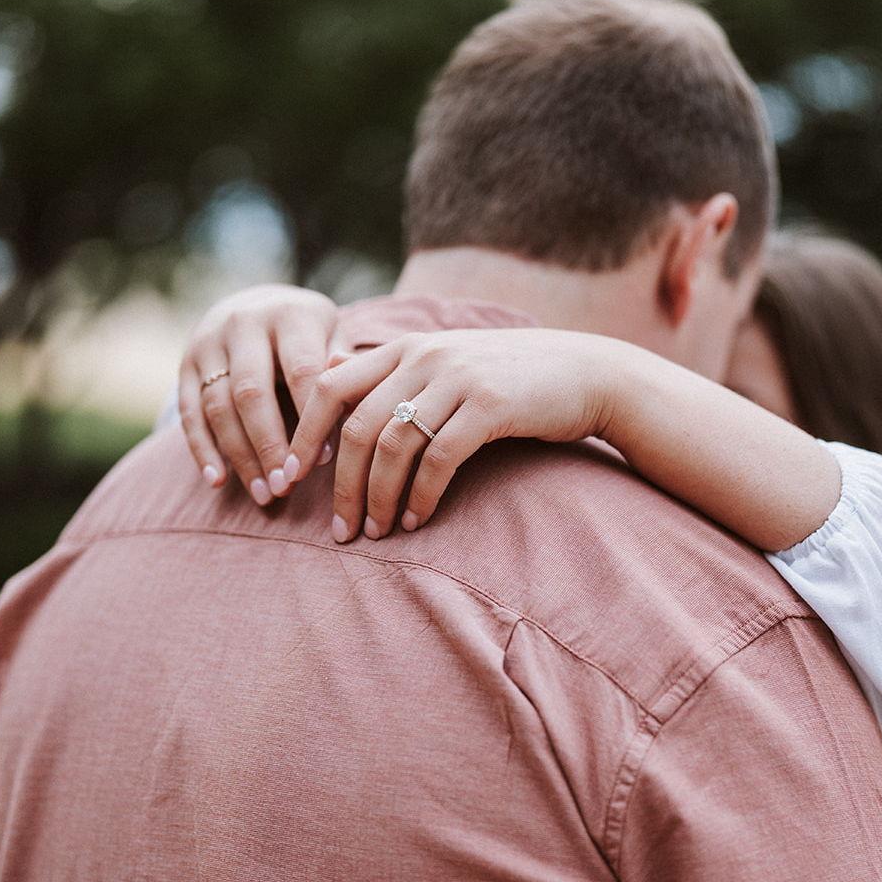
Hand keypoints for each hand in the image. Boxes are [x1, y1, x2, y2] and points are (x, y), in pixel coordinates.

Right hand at [178, 285, 338, 500]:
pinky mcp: (186, 363)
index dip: (313, 419)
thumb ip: (344, 370)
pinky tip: (219, 481)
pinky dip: (202, 450)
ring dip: (240, 456)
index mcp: (291, 316)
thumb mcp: (334, 339)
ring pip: (218, 406)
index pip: (301, 372)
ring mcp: (209, 343)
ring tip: (264, 494)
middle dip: (269, 445)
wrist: (256, 304)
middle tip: (286, 488)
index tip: (324, 463)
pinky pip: (188, 412)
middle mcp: (244, 323)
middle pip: (252, 392)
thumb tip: (355, 403)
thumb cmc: (310, 336)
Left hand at [282, 329, 622, 541]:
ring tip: (376, 533)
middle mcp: (424, 356)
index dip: (303, 434)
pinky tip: (416, 520)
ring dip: (377, 498)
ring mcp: (457, 378)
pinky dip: (420, 496)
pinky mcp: (489, 406)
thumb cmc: (512, 380)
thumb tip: (331, 386)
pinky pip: (438, 459)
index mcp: (405, 348)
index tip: (293, 478)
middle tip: (338, 529)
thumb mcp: (448, 366)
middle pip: (356, 426)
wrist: (588, 373)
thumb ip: (396, 377)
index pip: (328, 386)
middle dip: (340, 484)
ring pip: (393, 445)